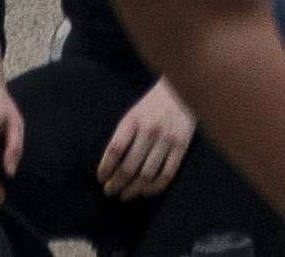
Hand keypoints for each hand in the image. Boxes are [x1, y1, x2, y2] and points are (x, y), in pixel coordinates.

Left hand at [97, 79, 196, 200]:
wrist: (183, 88)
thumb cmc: (153, 104)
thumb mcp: (134, 113)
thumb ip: (123, 136)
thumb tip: (111, 165)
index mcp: (133, 120)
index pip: (115, 150)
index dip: (106, 168)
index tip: (101, 179)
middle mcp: (149, 130)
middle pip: (129, 166)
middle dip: (116, 183)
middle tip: (110, 191)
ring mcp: (167, 139)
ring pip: (147, 175)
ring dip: (133, 190)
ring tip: (124, 195)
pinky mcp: (182, 146)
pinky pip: (167, 174)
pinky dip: (155, 188)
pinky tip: (145, 192)